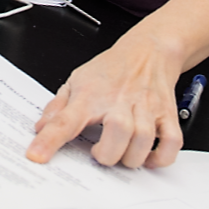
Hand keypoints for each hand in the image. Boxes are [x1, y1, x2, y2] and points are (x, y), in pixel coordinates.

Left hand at [26, 32, 183, 168]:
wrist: (147, 50)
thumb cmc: (112, 68)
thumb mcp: (77, 80)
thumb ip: (57, 106)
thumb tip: (40, 128)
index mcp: (91, 95)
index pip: (66, 120)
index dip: (49, 140)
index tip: (37, 155)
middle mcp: (119, 101)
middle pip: (116, 132)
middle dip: (107, 154)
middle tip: (100, 152)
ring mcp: (146, 108)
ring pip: (142, 140)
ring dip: (130, 156)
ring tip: (121, 153)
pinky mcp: (167, 114)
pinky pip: (170, 143)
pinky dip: (160, 158)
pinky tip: (147, 156)